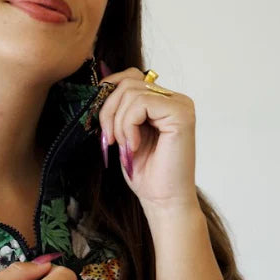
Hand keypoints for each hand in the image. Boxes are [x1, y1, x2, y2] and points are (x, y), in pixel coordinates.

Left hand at [97, 65, 198, 214]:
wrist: (163, 201)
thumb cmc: (146, 174)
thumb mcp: (124, 134)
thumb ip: (118, 109)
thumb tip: (98, 86)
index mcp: (162, 101)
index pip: (129, 78)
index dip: (108, 96)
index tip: (102, 126)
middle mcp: (174, 99)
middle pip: (128, 81)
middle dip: (108, 110)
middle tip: (109, 140)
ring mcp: (180, 104)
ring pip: (131, 91)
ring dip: (118, 122)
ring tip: (126, 146)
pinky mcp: (180, 113)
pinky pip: (141, 103)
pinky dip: (129, 125)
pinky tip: (134, 145)